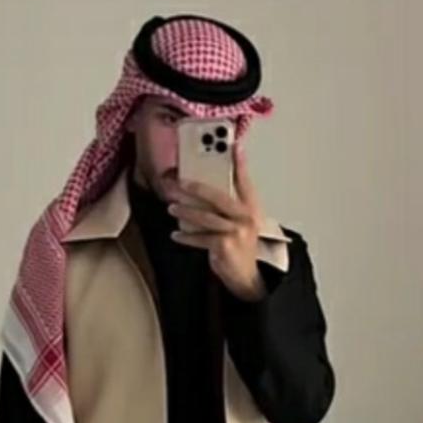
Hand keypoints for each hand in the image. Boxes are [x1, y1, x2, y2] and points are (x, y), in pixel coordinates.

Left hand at [167, 142, 267, 300]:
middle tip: (179, 181)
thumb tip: (199, 188)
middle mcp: (246, 217)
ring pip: (206, 217)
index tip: (234, 146)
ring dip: (185, 212)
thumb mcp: (238, 221)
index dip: (240, 163)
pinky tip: (176, 235)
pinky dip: (187, 237)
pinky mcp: (226, 246)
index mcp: (250, 207)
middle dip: (198, 187)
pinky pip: (201, 238)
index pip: (245, 181)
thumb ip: (225, 204)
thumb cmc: (238, 245)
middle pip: (219, 197)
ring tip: (171, 207)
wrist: (246, 276)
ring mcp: (237, 232)